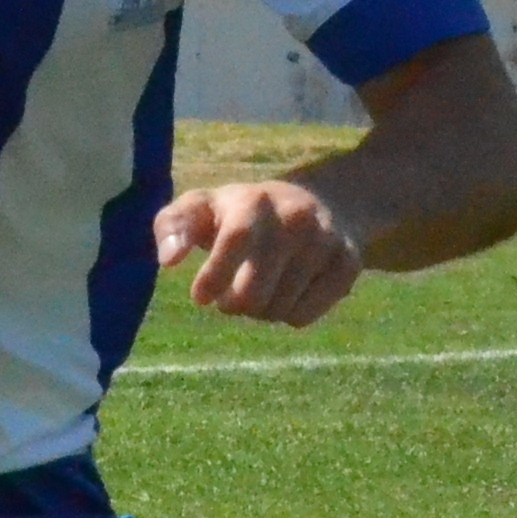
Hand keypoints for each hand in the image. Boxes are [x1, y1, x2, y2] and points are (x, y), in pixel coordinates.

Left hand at [154, 178, 363, 326]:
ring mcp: (326, 241)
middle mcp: (296, 217)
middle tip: (231, 295)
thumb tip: (168, 261)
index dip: (216, 276)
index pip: (236, 241)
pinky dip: (288, 314)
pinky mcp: (348, 264)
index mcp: (255, 201)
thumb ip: (173, 225)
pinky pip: (303, 316)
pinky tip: (288, 292)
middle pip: (254, 292)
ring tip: (263, 288)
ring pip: (278, 309)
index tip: (201, 297)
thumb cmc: (242, 213)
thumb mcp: (204, 208)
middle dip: (234, 304)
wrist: (322, 201)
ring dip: (261, 311)